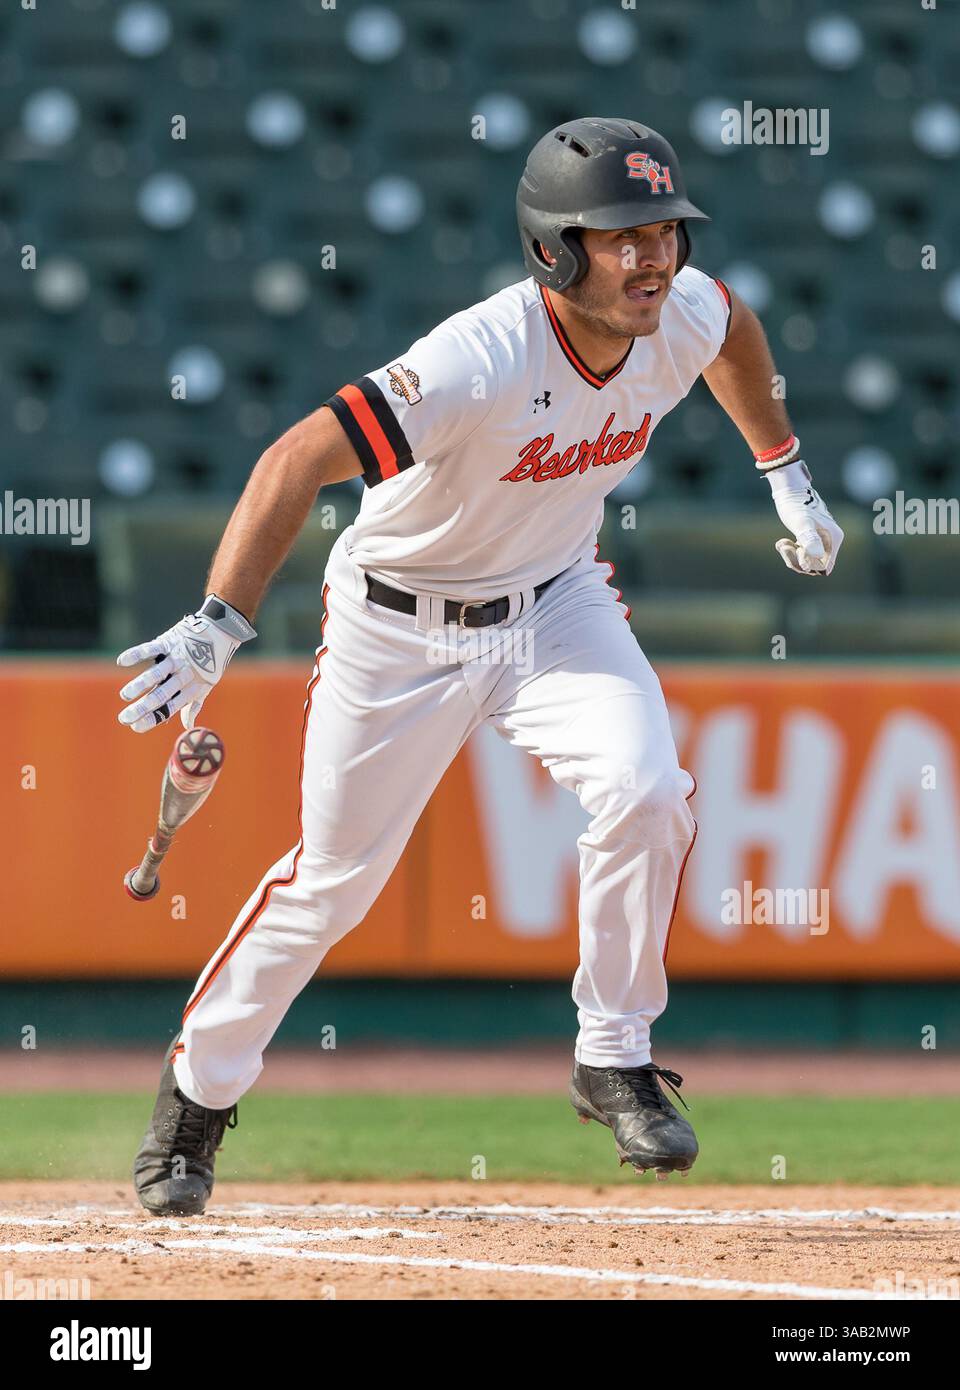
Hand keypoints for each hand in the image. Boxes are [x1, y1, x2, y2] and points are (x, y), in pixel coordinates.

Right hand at [117, 595, 255, 732]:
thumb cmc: (210, 663)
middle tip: (124, 718)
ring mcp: (175, 658)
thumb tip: (188, 727)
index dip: (153, 718)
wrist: (220, 632)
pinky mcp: (169, 641)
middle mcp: (182, 675)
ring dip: (140, 685)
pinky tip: (122, 661)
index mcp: (190, 689)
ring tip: (125, 696)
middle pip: (160, 694)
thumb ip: (193, 705)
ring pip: (156, 674)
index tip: (135, 727)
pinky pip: (151, 648)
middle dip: (142, 708)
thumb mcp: (205, 686)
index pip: (169, 708)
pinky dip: (137, 654)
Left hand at [766, 461, 843, 576]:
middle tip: (784, 545)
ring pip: (806, 563)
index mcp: (833, 538)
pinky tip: (782, 541)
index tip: (798, 549)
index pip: (824, 567)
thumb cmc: (796, 504)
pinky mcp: (810, 539)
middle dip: (796, 560)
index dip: (808, 565)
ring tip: (782, 543)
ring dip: (791, 556)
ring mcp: (821, 541)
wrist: (790, 489)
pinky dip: (790, 552)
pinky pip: (802, 556)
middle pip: (814, 567)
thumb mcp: (801, 522)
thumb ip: (809, 539)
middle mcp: (830, 541)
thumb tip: (814, 559)